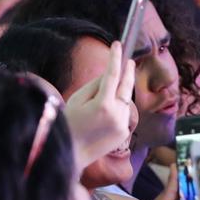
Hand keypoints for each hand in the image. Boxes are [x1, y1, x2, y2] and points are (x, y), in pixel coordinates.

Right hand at [64, 40, 135, 168]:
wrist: (70, 154)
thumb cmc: (69, 124)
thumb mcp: (76, 100)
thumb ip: (95, 85)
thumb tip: (109, 74)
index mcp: (102, 104)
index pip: (112, 75)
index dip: (115, 58)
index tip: (117, 45)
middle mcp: (116, 114)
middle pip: (127, 87)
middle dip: (128, 72)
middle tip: (130, 61)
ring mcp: (123, 125)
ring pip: (125, 102)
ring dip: (119, 95)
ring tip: (102, 99)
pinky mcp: (124, 133)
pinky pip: (123, 115)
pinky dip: (117, 111)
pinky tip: (102, 117)